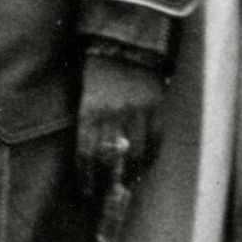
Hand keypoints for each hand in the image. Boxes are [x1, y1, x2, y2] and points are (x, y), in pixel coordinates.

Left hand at [74, 66, 167, 193]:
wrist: (126, 43)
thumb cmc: (98, 69)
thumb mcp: (84, 94)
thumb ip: (86, 122)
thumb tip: (89, 155)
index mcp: (90, 110)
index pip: (86, 154)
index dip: (86, 177)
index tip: (85, 193)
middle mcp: (114, 114)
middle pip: (111, 159)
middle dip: (107, 182)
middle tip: (105, 198)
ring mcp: (138, 112)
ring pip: (136, 154)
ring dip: (131, 174)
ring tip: (127, 186)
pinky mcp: (157, 109)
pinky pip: (156, 141)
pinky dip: (150, 157)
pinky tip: (145, 167)